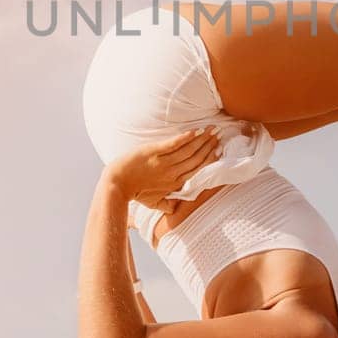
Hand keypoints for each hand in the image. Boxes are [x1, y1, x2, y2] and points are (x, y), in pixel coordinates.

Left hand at [103, 127, 221, 213]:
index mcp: (175, 184)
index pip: (198, 170)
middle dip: (210, 145)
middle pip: (197, 157)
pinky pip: (174, 144)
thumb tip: (178, 208)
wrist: (116, 184)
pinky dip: (186, 137)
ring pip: (189, 149)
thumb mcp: (154, 203)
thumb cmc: (135, 193)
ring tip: (213, 129)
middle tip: (220, 135)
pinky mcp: (153, 152)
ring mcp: (163, 162)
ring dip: (203, 138)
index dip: (210, 159)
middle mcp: (172, 173)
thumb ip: (168, 205)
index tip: (219, 150)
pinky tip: (196, 130)